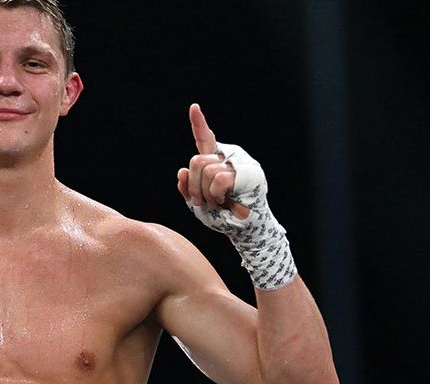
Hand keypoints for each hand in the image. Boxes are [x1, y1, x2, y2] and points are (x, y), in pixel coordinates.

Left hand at [177, 104, 249, 218]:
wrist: (244, 230)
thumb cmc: (222, 216)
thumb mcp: (198, 203)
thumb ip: (187, 188)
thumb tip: (181, 171)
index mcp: (215, 162)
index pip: (205, 140)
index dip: (199, 124)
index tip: (193, 107)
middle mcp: (228, 158)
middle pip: (196, 161)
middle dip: (193, 186)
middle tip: (203, 202)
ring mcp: (239, 163)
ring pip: (206, 170)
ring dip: (206, 193)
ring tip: (218, 203)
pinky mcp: (248, 173)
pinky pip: (218, 179)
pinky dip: (216, 194)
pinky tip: (226, 201)